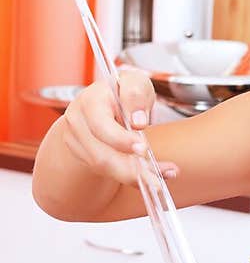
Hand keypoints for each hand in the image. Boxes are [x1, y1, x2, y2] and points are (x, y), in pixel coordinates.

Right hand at [61, 68, 177, 186]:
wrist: (106, 102)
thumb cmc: (123, 91)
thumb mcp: (136, 82)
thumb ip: (136, 95)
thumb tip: (138, 122)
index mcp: (90, 101)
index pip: (100, 124)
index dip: (120, 140)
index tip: (143, 148)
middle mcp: (78, 122)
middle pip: (100, 155)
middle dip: (130, 169)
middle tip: (155, 179)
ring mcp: (77, 142)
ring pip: (104, 169)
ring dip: (134, 177)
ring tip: (160, 179)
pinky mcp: (84, 156)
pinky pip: (108, 173)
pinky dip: (132, 178)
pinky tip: (152, 178)